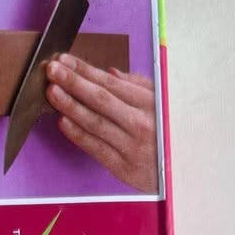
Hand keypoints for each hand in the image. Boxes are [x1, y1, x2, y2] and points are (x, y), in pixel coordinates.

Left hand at [45, 53, 157, 192]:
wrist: (182, 173)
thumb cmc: (168, 135)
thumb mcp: (162, 105)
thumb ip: (137, 87)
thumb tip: (110, 74)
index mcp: (150, 104)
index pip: (110, 83)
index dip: (85, 71)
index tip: (65, 60)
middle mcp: (141, 123)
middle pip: (101, 99)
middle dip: (73, 82)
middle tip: (52, 70)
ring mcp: (131, 146)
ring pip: (95, 123)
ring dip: (71, 106)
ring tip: (52, 92)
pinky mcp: (123, 168)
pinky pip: (96, 148)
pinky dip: (78, 134)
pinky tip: (63, 122)